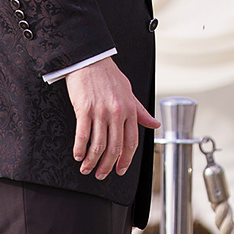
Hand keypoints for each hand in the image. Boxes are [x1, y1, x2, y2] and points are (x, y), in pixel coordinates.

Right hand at [65, 57, 159, 178]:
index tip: (120, 170)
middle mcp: (117, 112)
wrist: (90, 59)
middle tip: (101, 174)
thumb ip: (141, 112)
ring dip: (92, 161)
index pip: (131, 141)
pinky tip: (77, 155)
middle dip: (108, 166)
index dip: (126, 160)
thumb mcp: (129, 92)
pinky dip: (80, 148)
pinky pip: (83, 135)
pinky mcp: (84, 109)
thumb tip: (155, 125)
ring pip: (98, 145)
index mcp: (130, 109)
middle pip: (114, 147)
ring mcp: (101, 111)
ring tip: (87, 168)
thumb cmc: (109, 75)